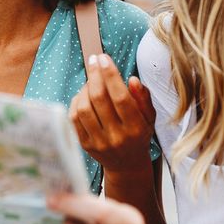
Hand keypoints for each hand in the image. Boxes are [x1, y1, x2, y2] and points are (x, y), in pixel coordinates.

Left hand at [69, 54, 155, 173]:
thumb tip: (132, 80)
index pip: (121, 97)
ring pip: (84, 107)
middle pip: (99, 99)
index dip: (110, 75)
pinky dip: (76, 101)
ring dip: (85, 88)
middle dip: (95, 75)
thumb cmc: (139, 134)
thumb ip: (143, 98)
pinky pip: (74, 118)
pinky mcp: (85, 145)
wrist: (127, 164)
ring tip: (92, 80)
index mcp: (136, 128)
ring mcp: (99, 142)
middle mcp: (117, 137)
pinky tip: (84, 94)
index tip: (103, 58)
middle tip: (94, 60)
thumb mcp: (149, 117)